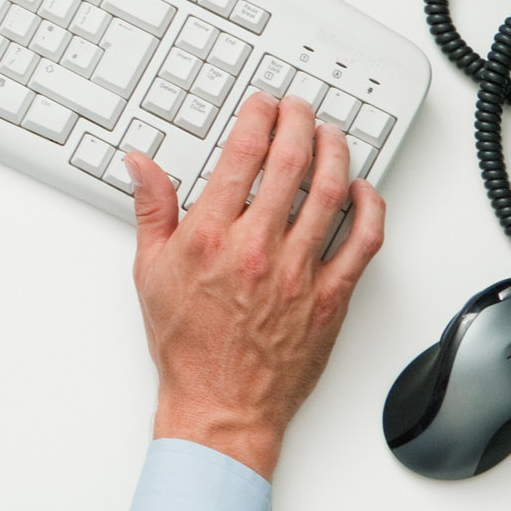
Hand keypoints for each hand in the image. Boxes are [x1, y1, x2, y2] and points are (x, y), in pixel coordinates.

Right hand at [127, 92, 385, 478]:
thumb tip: (141, 164)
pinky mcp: (331, 299)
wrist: (222, 404)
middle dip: (298, 123)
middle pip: (290, 164)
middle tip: (299, 108)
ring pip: (331, 195)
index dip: (257, 119)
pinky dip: (369, 210)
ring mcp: (299, 273)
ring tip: (332, 135)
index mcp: (210, 237)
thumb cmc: (186, 344)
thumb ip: (151, 209)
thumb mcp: (149, 270)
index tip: (262, 106)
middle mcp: (257, 249)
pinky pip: (362, 244)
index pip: (242, 156)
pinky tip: (364, 191)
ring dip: (335, 154)